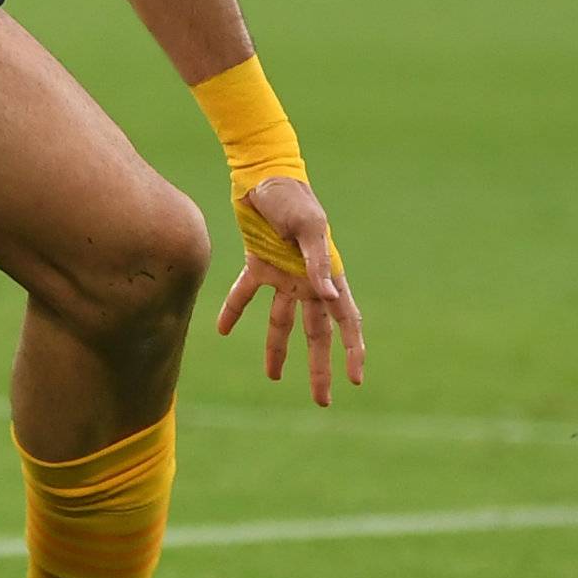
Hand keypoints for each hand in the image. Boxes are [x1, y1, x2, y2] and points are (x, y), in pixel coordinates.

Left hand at [214, 176, 362, 406]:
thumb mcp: (308, 228)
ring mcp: (283, 275)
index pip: (346, 321)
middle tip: (322, 400)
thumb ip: (317, 262)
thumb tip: (328, 296)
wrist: (262, 177)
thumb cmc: (292, 199)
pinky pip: (245, 294)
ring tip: (274, 377)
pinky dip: (234, 311)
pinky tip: (223, 331)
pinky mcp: (257, 264)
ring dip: (277, 350)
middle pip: (315, 333)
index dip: (352, 350)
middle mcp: (308, 282)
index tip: (354, 380)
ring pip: (282, 322)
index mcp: (328, 275)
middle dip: (320, 367)